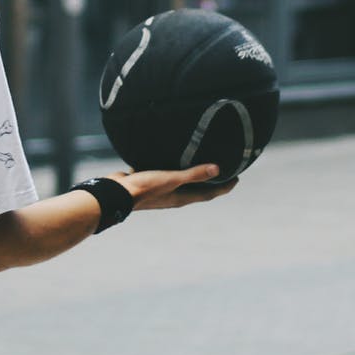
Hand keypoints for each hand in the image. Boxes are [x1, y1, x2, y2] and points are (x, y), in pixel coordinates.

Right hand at [114, 165, 235, 209]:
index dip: (224, 187)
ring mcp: (162, 190)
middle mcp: (174, 196)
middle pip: (198, 189)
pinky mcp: (151, 182)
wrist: (117, 192)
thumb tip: (217, 169)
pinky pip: (167, 175)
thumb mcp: (172, 179)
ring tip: (200, 161)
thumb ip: (193, 174)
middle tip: (223, 169)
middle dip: (211, 181)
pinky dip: (175, 168)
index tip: (236, 178)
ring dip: (193, 175)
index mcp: (182, 197)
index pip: (209, 194)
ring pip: (182, 182)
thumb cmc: (145, 187)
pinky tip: (172, 157)